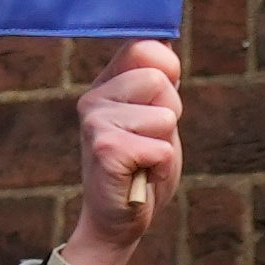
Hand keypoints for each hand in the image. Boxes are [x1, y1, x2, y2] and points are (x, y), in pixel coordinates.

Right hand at [65, 42, 183, 264]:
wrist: (118, 220)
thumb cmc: (142, 167)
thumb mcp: (156, 117)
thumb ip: (160, 81)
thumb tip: (166, 44)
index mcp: (107, 83)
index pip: (144, 45)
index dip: (167, 68)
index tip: (160, 100)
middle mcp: (94, 97)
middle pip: (159, 79)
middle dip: (170, 113)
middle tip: (149, 140)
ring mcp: (95, 121)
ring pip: (164, 115)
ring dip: (165, 142)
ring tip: (143, 158)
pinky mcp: (106, 149)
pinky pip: (162, 148)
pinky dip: (161, 166)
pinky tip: (140, 174)